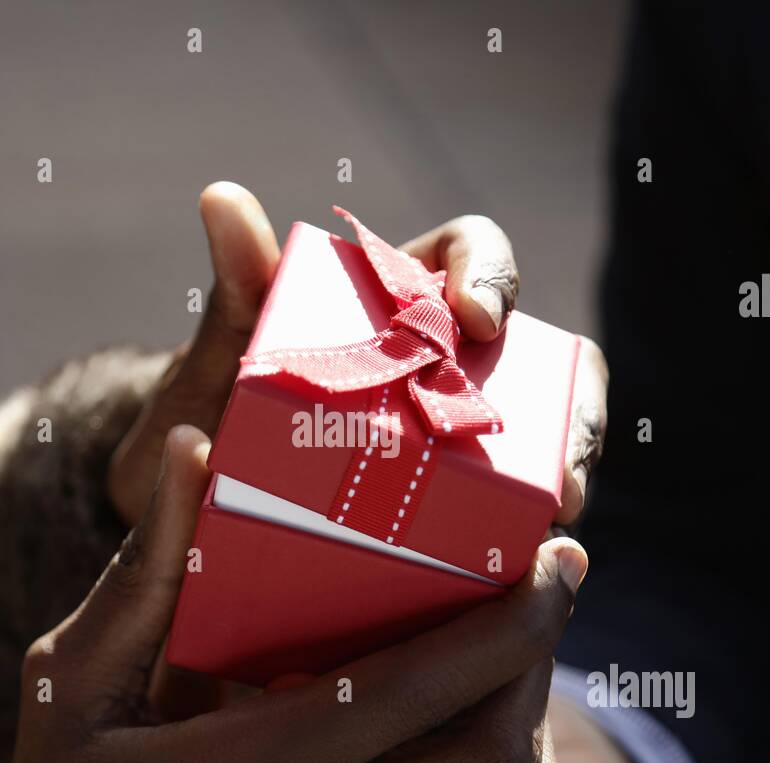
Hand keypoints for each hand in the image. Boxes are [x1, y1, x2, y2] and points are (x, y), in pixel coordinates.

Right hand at [12, 425, 588, 762]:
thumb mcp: (74, 683)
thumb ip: (142, 573)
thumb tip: (191, 447)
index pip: (410, 695)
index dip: (506, 625)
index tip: (556, 557)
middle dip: (539, 667)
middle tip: (550, 592)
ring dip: (532, 728)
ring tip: (518, 656)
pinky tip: (480, 730)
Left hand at [108, 182, 571, 527]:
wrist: (199, 484)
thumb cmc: (222, 395)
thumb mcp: (232, 344)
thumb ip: (239, 278)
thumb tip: (221, 198)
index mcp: (406, 292)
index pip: (472, 254)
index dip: (492, 273)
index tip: (475, 319)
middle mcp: (448, 358)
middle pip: (540, 360)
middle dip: (569, 403)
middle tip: (559, 457)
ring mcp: (459, 431)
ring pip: (542, 439)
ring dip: (564, 469)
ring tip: (557, 510)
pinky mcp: (456, 500)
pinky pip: (506, 508)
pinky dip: (524, 528)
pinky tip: (528, 557)